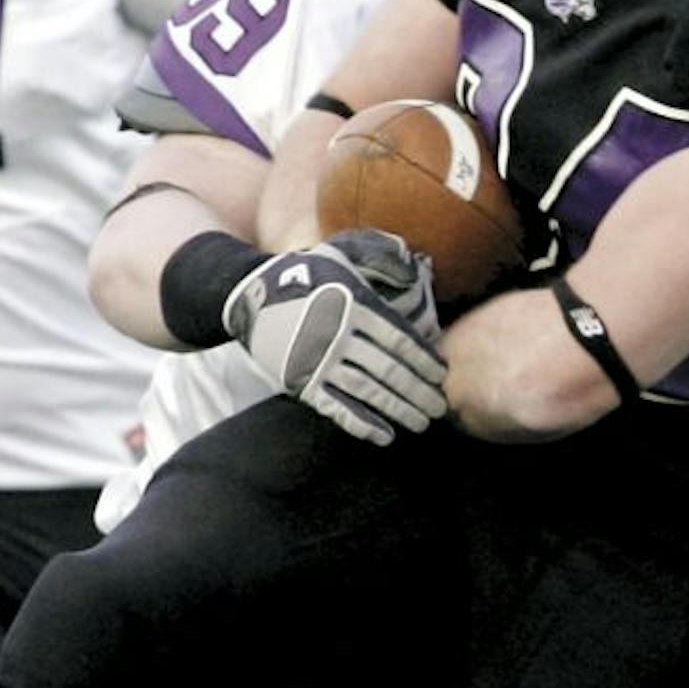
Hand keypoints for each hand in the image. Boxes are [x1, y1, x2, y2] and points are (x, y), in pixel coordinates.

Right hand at [223, 230, 446, 445]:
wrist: (247, 293)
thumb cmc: (303, 273)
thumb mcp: (340, 252)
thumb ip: (380, 257)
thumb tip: (416, 270)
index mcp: (354, 304)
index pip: (400, 339)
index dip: (424, 361)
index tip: (441, 376)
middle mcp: (339, 334)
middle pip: (390, 369)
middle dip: (419, 391)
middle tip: (440, 407)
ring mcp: (319, 360)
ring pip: (369, 392)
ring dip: (399, 410)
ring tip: (421, 423)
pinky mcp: (300, 381)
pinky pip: (337, 408)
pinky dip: (362, 424)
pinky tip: (384, 435)